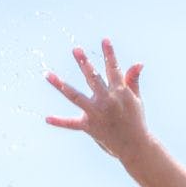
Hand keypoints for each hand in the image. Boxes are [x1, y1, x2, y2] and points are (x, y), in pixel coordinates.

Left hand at [45, 38, 145, 158]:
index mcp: (120, 92)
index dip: (109, 54)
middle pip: (93, 78)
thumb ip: (132, 80)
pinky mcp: (90, 127)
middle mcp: (107, 101)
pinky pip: (72, 124)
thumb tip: (138, 63)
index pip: (113, 69)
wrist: (135, 146)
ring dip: (62, 85)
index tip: (104, 40)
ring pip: (76, 96)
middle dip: (84, 64)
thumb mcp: (136, 99)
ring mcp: (97, 114)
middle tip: (75, 50)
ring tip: (48, 74)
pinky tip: (47, 119)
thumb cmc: (136, 120)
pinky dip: (60, 122)